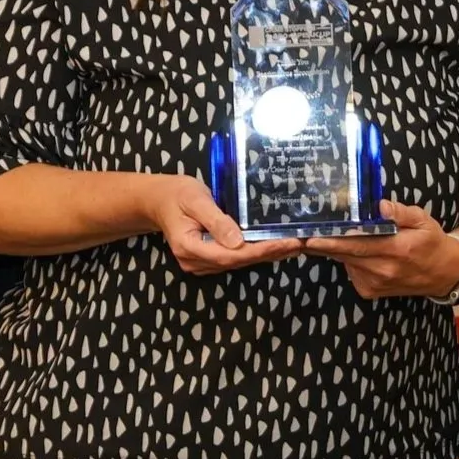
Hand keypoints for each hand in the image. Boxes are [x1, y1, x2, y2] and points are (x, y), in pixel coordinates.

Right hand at [145, 175, 302, 276]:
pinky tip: (275, 246)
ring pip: (238, 262)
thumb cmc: (177, 194)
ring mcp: (201, 264)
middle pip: (237, 262)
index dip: (259, 251)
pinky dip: (256, 252)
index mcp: (189, 248)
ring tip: (293, 246)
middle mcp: (195, 262)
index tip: (285, 243)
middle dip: (269, 253)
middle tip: (298, 244)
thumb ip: (216, 221)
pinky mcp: (208, 259)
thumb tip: (238, 241)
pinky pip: (235, 258)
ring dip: (266, 255)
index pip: (230, 255)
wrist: (160, 200)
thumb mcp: (196, 200)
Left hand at [302, 200, 458, 299]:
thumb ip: (401, 212)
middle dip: (322, 244)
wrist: (443, 275)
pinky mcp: (369, 291)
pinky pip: (350, 271)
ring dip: (336, 249)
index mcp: (396, 250)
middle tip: (301, 233)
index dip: (333, 241)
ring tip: (328, 234)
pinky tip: (358, 251)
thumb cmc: (431, 242)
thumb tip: (381, 206)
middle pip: (345, 255)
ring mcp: (374, 283)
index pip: (358, 245)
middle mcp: (383, 270)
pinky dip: (348, 259)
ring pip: (345, 262)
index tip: (311, 237)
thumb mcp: (423, 221)